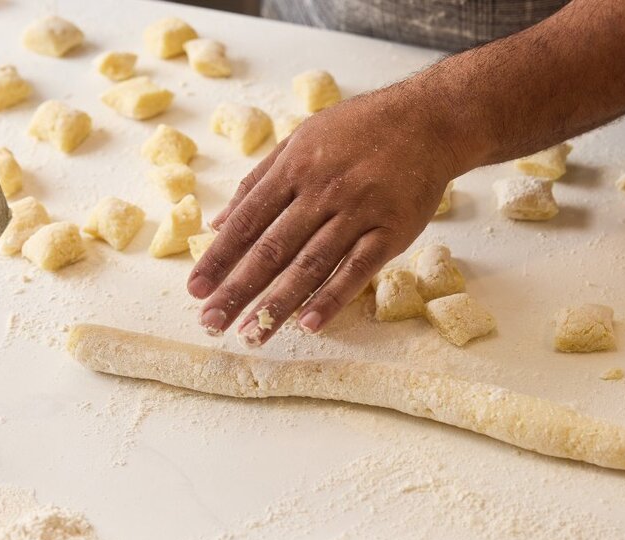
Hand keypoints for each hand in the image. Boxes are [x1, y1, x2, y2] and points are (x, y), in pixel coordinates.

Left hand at [187, 80, 466, 345]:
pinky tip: (308, 325)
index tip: (195, 289)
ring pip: (310, 264)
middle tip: (211, 321)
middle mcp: (322, 190)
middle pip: (271, 248)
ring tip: (251, 334)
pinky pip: (357, 270)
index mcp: (294, 168)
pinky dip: (332, 298)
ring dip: (277, 303)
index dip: (219, 257)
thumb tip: (217, 222)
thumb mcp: (301, 140)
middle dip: (237, 288)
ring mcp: (358, 211)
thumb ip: (258, 181)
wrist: (428, 120)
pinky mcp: (391, 231)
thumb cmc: (358, 130)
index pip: (247, 221)